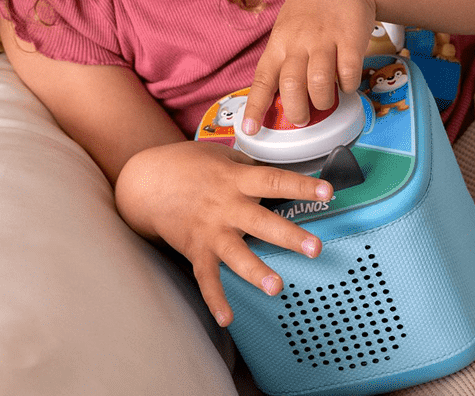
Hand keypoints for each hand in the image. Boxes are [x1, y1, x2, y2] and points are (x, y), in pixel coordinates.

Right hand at [114, 141, 332, 326]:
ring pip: (236, 254)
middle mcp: (226, 206)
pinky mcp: (196, 250)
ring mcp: (210, 231)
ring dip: (256, 271)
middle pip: (261, 221)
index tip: (328, 192)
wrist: (146, 182)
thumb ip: (249, 166)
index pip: (273, 180)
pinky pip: (207, 278)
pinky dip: (216, 299)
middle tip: (314, 248)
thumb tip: (278, 175)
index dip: (301, 186)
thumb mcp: (221, 155)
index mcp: (236, 180)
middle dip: (288, 235)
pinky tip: (228, 319)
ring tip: (276, 287)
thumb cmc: (187, 164)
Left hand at [243, 0, 376, 131]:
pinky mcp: (350, 39)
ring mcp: (325, 40)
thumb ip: (282, 58)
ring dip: (323, 102)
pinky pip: (348, 73)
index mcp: (279, 43)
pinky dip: (347, 86)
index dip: (256, 107)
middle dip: (296, 111)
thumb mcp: (286, 29)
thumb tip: (276, 95)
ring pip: (319, 83)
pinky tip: (345, 83)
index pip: (263, 79)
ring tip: (325, 102)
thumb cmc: (310, 10)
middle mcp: (298, 42)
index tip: (250, 130)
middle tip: (302, 119)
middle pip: (291, 86)